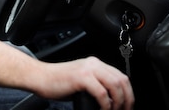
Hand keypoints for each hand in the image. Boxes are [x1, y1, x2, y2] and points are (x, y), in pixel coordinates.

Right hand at [0, 43, 133, 109]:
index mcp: (95, 63)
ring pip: (115, 86)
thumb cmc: (56, 82)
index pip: (120, 76)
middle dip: (127, 99)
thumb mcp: (81, 80)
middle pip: (121, 80)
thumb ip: (96, 84)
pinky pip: (102, 93)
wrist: (39, 77)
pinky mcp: (81, 77)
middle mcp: (93, 63)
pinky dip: (106, 104)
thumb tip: (111, 100)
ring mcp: (87, 69)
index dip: (128, 93)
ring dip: (118, 103)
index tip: (127, 106)